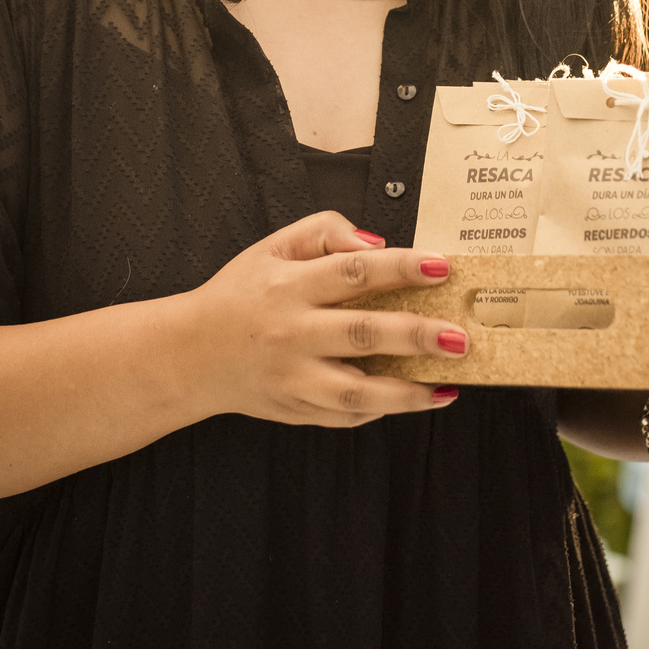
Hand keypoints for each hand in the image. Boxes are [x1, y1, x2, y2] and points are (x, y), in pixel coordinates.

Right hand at [186, 211, 469, 428]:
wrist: (190, 354)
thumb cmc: (239, 295)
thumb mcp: (272, 247)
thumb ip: (324, 232)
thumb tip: (377, 245)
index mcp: (289, 287)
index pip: (353, 273)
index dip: (401, 268)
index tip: (441, 266)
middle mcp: (292, 334)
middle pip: (363, 334)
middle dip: (417, 335)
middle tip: (459, 336)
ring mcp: (294, 378)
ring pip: (357, 390)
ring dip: (408, 391)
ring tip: (448, 384)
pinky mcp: (296, 410)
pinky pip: (346, 416)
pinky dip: (382, 410)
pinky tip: (415, 399)